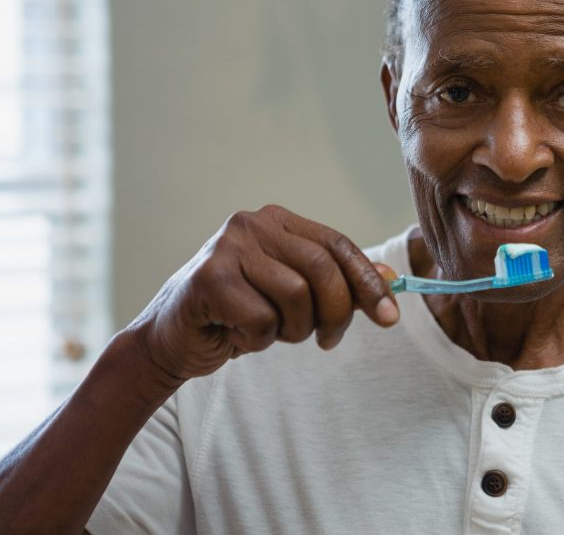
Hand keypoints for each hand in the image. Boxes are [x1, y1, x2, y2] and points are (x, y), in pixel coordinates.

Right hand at [127, 205, 398, 383]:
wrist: (171, 341)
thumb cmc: (239, 315)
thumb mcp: (295, 298)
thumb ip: (338, 284)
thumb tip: (392, 279)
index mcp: (278, 221)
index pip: (339, 245)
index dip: (368, 282)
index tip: (391, 318)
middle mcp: (252, 224)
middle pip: (323, 268)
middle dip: (336, 313)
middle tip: (328, 341)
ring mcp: (228, 247)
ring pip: (296, 295)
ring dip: (293, 329)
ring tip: (271, 333)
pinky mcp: (209, 278)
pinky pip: (262, 319)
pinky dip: (259, 340)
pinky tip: (237, 335)